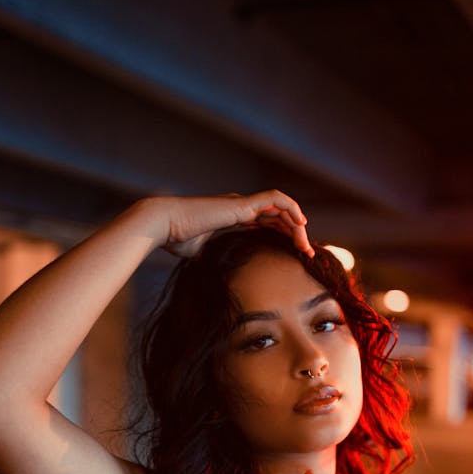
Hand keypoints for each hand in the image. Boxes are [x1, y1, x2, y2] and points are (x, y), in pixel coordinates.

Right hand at [148, 191, 314, 258]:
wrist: (164, 225)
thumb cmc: (176, 238)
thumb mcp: (198, 254)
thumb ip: (209, 258)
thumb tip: (211, 274)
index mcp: (233, 217)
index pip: (267, 223)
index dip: (284, 236)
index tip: (296, 254)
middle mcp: (240, 207)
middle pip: (278, 216)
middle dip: (296, 233)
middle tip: (308, 254)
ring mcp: (242, 203)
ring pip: (281, 208)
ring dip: (297, 226)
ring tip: (306, 246)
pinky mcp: (242, 203)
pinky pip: (276, 199)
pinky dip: (292, 207)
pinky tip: (301, 224)